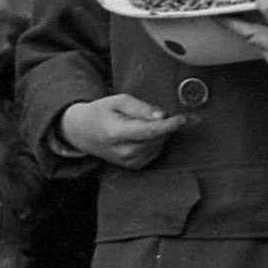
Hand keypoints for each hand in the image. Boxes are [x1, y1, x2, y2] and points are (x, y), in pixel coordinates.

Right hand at [59, 92, 184, 169]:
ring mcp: (128, 162)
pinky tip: (141, 135)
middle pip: (157, 138)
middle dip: (163, 125)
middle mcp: (123, 152)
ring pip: (159, 145)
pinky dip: (154, 141)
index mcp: (116, 133)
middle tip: (153, 114)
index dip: (169, 125)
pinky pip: (155, 152)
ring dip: (159, 133)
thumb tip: (162, 116)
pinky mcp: (134, 166)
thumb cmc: (101, 113)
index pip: (150, 131)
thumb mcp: (118, 101)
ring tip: (140, 124)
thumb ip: (141, 108)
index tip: (183, 119)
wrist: (83, 133)